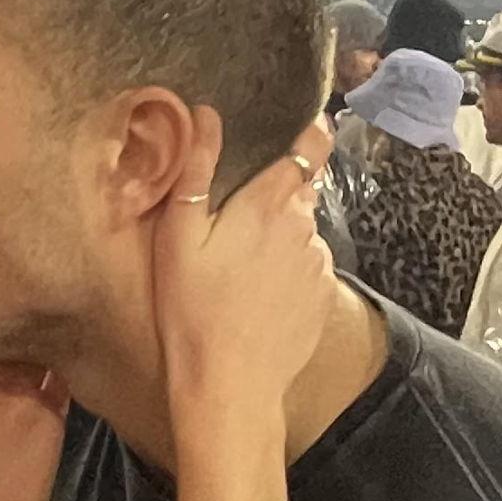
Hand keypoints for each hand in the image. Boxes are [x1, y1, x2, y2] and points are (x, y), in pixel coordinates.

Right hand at [153, 108, 333, 407]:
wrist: (230, 386)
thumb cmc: (192, 312)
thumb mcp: (177, 238)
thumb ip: (196, 171)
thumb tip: (208, 113)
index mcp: (268, 205)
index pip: (309, 148)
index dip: (309, 134)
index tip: (302, 128)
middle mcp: (304, 227)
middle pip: (300, 193)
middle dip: (276, 197)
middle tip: (235, 225)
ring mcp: (318, 265)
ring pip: (302, 233)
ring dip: (281, 238)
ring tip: (241, 270)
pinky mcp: (324, 298)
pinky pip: (308, 270)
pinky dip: (289, 273)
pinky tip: (258, 297)